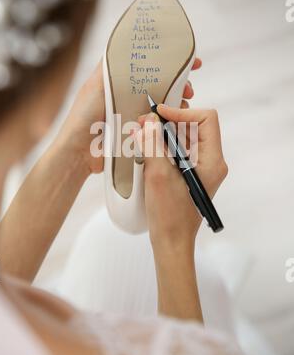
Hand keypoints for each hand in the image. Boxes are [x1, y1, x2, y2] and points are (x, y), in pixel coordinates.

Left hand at [56, 58, 199, 174]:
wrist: (79, 151)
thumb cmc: (83, 117)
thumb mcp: (96, 85)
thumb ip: (109, 67)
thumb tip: (122, 44)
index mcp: (121, 84)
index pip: (149, 68)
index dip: (168, 62)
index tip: (189, 60)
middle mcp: (130, 98)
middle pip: (161, 87)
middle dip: (179, 85)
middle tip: (188, 88)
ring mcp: (136, 116)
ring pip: (163, 106)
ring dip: (178, 104)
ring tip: (184, 105)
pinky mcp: (140, 133)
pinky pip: (159, 125)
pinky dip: (170, 122)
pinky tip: (177, 121)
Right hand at [136, 103, 227, 252]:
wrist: (171, 242)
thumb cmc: (170, 215)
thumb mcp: (158, 175)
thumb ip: (153, 144)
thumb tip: (148, 121)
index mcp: (212, 160)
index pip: (206, 119)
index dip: (183, 113)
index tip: (159, 114)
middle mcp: (210, 161)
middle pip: (194, 126)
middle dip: (169, 121)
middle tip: (146, 122)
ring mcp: (199, 168)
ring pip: (183, 137)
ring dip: (163, 132)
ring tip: (142, 133)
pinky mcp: (188, 174)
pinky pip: (177, 150)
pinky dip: (162, 145)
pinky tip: (145, 146)